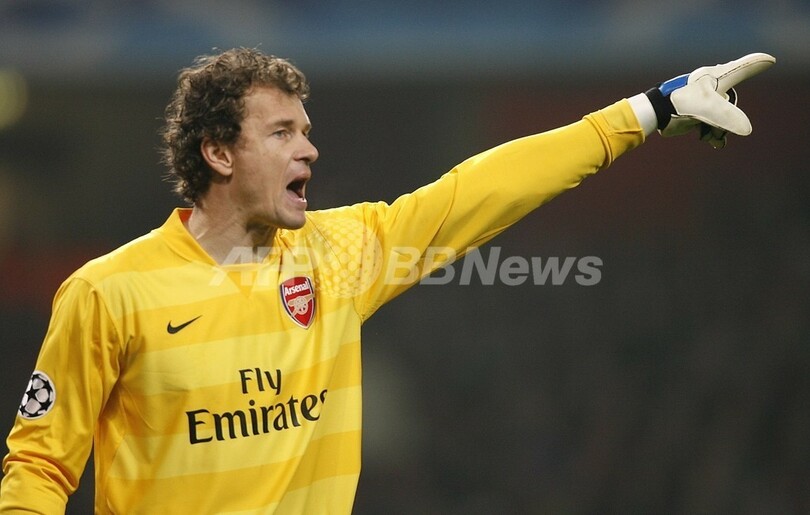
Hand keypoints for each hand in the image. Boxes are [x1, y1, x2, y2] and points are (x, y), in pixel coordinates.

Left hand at [645, 53, 775, 148]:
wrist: (656, 113)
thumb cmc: (680, 104)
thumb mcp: (708, 110)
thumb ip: (728, 118)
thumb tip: (746, 130)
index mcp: (717, 77)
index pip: (743, 68)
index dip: (757, 63)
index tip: (769, 60)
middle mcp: (712, 86)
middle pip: (733, 101)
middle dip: (728, 117)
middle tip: (715, 123)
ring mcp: (705, 99)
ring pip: (723, 115)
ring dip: (719, 128)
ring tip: (709, 135)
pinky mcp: (697, 111)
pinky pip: (712, 123)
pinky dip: (712, 133)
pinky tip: (710, 140)